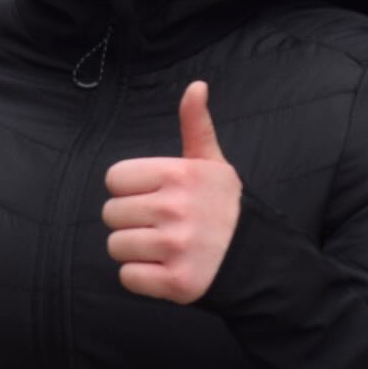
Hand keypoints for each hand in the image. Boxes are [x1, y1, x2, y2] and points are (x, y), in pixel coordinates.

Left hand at [103, 81, 242, 304]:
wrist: (256, 257)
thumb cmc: (224, 207)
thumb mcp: (212, 163)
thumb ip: (196, 126)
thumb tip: (196, 86)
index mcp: (178, 174)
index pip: (115, 179)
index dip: (130, 189)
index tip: (154, 196)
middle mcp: (175, 208)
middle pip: (111, 214)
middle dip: (131, 221)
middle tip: (161, 224)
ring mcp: (176, 247)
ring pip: (116, 246)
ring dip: (135, 250)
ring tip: (164, 247)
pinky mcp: (176, 282)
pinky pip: (128, 277)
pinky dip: (142, 277)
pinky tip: (166, 268)